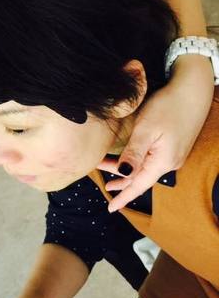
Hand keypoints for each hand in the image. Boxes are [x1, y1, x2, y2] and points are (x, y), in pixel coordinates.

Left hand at [97, 55, 213, 211]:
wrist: (192, 89)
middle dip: (122, 183)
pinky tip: (129, 158)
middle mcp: (170, 162)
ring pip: (145, 168)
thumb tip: (122, 175)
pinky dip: (136, 162)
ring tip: (109, 171)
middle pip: (141, 178)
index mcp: (163, 161)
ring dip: (127, 170)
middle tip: (105, 188)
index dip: (123, 197)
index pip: (139, 185)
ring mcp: (173, 154)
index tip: (111, 209)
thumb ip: (134, 154)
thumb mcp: (146, 130)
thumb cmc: (168, 106)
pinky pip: (151, 159)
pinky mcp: (173, 144)